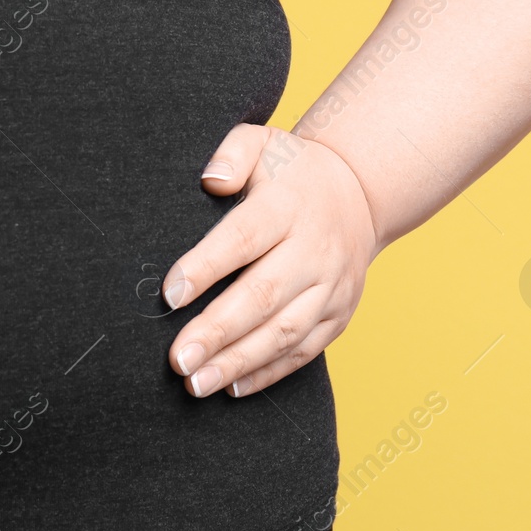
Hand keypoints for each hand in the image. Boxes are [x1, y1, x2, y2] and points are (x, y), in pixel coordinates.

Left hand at [163, 124, 379, 397]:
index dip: (207, 266)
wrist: (361, 192)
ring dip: (239, 362)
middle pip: (264, 295)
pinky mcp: (340, 314)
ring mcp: (332, 286)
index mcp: (288, 206)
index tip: (170, 293)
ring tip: (196, 384)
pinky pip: (305, 350)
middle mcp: (314, 249)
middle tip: (177, 359)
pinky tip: (232, 387)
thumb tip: (211, 181)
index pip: (244, 238)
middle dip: (218, 331)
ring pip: (285, 331)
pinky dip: (269, 372)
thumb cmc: (292, 171)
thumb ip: (232, 154)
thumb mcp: (263, 143)